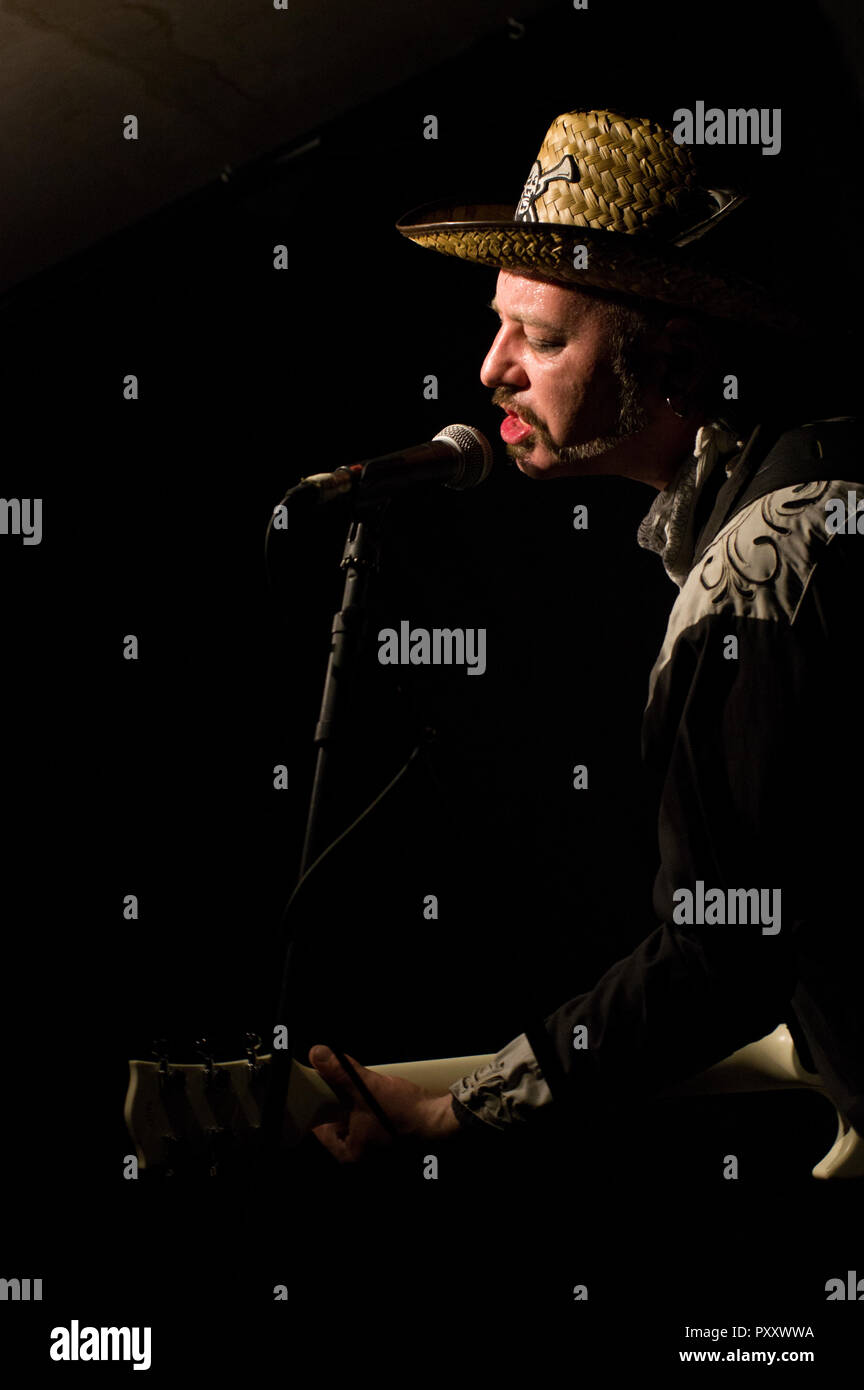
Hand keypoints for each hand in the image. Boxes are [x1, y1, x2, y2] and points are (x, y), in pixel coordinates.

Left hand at [307, 1045, 459, 1163]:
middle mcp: (363, 1156)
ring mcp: (378, 1149)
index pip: (321, 1132)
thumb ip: (340, 1072)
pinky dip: (369, 1109)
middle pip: (338, 1126)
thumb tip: (319, 1055)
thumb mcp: (367, 1089)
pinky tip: (375, 1095)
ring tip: (359, 1090)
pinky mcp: (391, 1139)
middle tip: (338, 1087)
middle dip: (339, 1105)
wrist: (439, 1118)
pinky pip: (371, 1123)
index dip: (319, 1109)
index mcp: (351, 1154)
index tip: (318, 1092)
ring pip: (356, 1123)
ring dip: (355, 1106)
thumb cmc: (404, 1113)